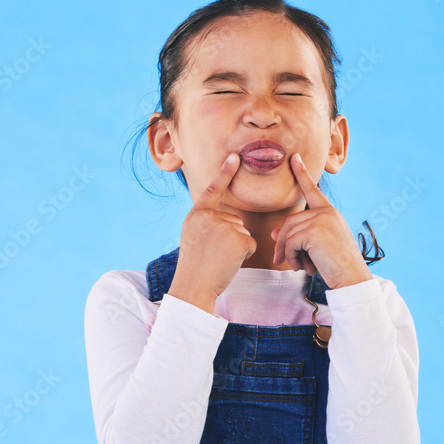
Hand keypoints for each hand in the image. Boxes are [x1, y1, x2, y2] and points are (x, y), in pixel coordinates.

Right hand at [168, 154, 257, 312]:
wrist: (193, 286)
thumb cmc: (195, 266)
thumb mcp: (193, 237)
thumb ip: (207, 223)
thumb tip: (231, 218)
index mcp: (196, 215)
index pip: (213, 190)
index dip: (224, 173)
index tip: (234, 157)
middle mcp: (209, 216)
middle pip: (234, 220)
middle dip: (230, 237)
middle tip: (214, 254)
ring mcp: (224, 226)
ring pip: (243, 232)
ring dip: (237, 247)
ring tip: (219, 259)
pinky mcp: (238, 239)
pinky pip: (250, 243)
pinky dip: (244, 254)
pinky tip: (229, 262)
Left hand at [271, 153, 371, 289]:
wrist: (351, 278)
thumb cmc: (336, 265)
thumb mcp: (314, 248)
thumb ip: (297, 236)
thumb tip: (274, 233)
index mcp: (330, 212)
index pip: (313, 190)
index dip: (302, 174)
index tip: (295, 158)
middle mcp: (326, 212)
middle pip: (289, 221)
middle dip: (283, 243)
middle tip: (284, 262)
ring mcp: (321, 220)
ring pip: (287, 233)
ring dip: (288, 253)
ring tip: (298, 267)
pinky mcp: (314, 231)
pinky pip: (290, 242)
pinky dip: (291, 257)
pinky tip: (302, 267)